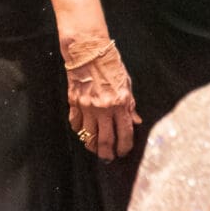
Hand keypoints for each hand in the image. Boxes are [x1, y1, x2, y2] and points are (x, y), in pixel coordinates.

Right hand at [63, 35, 139, 161]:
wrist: (89, 51)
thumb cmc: (111, 65)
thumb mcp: (127, 83)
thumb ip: (131, 105)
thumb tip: (136, 122)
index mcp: (120, 103)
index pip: (125, 132)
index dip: (125, 146)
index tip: (124, 152)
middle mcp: (103, 108)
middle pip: (105, 140)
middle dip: (108, 153)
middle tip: (109, 158)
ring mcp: (86, 107)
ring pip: (88, 136)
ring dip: (92, 147)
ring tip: (96, 150)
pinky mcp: (73, 103)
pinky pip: (75, 124)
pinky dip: (79, 131)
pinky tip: (83, 132)